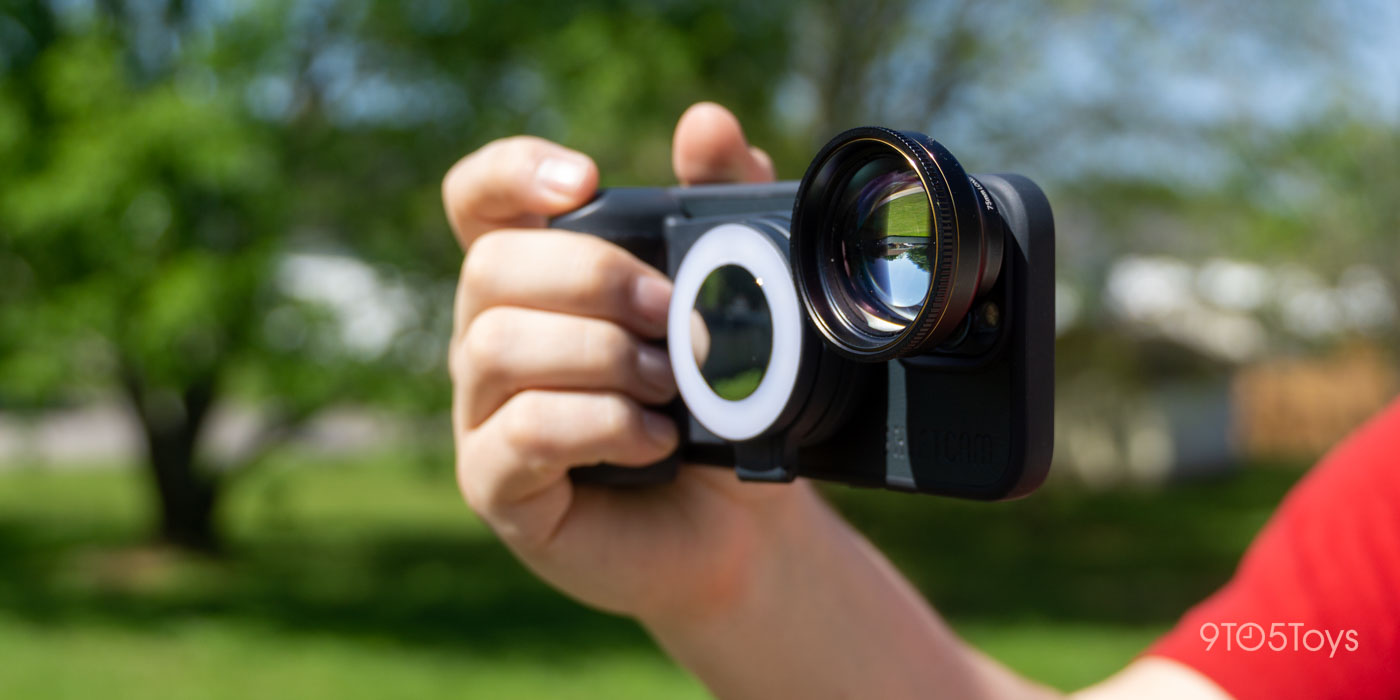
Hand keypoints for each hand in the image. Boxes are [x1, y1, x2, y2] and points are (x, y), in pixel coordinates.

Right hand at [443, 103, 817, 621]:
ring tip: (672, 386)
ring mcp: (484, 413)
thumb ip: (725, 205)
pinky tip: (655, 440)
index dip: (509, 173)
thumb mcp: (739, 296)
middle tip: (671, 312)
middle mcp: (491, 337)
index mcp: (535, 279)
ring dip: (599, 356)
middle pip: (489, 268)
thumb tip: (704, 122)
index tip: (584, 179)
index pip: (476, 201)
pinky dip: (597, 426)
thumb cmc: (726, 402)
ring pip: (494, 347)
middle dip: (590, 278)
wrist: (741, 522)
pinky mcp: (497, 485)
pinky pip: (518, 434)